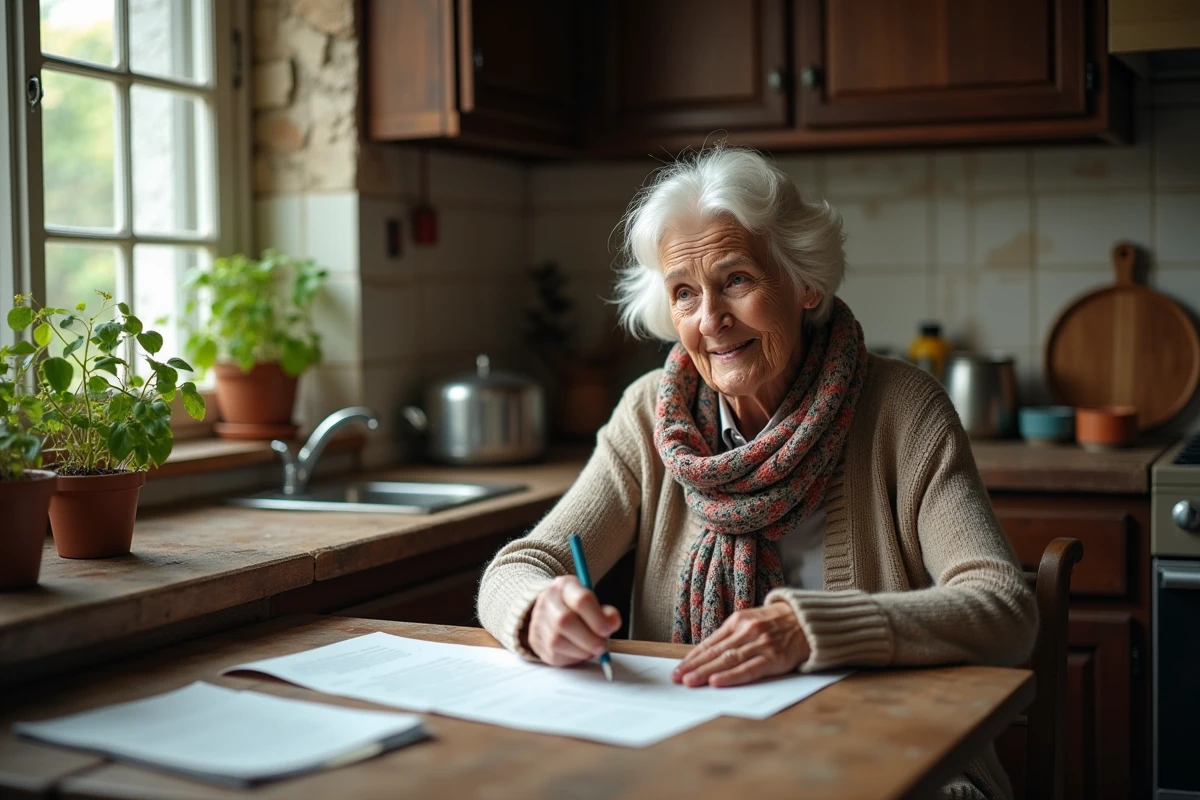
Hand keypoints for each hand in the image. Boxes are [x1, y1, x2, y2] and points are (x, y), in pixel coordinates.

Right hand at [524, 576, 621, 665]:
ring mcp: (538, 621)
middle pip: (565, 620)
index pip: (581, 600)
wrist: (550, 612)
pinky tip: (578, 651)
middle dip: (588, 638)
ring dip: (581, 650)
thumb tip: (612, 623)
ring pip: (557, 641)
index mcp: (565, 586)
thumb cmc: (577, 609)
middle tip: (602, 646)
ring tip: (591, 649)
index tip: (609, 630)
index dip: (598, 618)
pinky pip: (554, 655)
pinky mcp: (536, 641)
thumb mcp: (593, 602)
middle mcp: (547, 600)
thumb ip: (606, 613)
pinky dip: (572, 657)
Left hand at [671, 604, 809, 687]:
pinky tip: (716, 682)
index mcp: (738, 621)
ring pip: (727, 660)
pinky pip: (748, 669)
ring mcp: (760, 644)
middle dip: (693, 666)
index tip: (677, 669)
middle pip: (715, 652)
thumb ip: (732, 636)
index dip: (692, 657)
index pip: (710, 642)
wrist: (809, 620)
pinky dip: (730, 676)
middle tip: (676, 678)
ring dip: (705, 672)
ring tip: (690, 682)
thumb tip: (707, 654)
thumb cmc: (777, 623)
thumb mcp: (752, 621)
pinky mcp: (774, 657)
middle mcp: (746, 631)